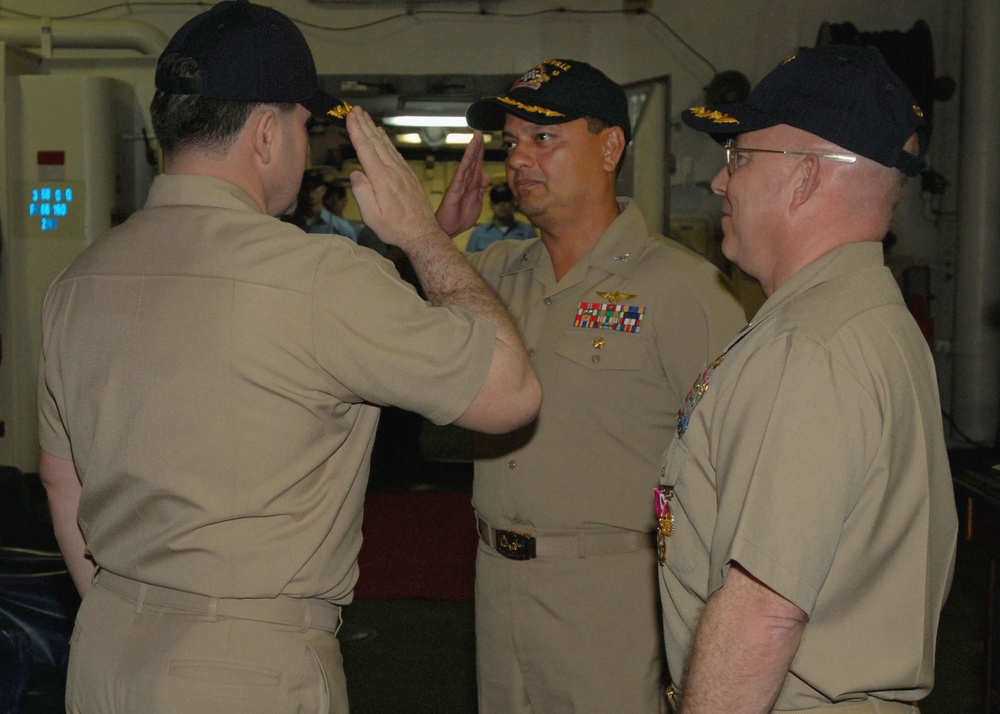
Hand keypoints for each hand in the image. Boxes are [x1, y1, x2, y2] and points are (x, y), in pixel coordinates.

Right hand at [347, 106, 441, 248]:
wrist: (421, 233)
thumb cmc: (395, 227)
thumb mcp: (371, 215)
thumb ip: (361, 191)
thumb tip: (356, 173)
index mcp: (381, 178)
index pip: (365, 148)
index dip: (356, 131)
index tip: (349, 116)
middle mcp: (393, 170)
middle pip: (375, 142)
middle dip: (364, 124)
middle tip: (355, 109)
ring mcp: (402, 172)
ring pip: (386, 145)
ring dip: (374, 129)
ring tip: (366, 117)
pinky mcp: (408, 176)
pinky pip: (395, 153)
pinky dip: (387, 141)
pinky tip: (383, 136)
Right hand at [435, 131, 488, 236]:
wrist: (450, 229)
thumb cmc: (461, 217)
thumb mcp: (477, 201)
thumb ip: (481, 188)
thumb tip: (486, 175)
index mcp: (472, 184)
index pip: (477, 164)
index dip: (481, 152)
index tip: (485, 139)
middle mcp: (465, 181)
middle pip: (473, 160)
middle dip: (477, 146)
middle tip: (480, 131)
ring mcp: (459, 183)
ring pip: (467, 163)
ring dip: (472, 150)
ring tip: (476, 136)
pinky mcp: (454, 188)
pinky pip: (461, 173)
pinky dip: (465, 162)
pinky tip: (469, 154)